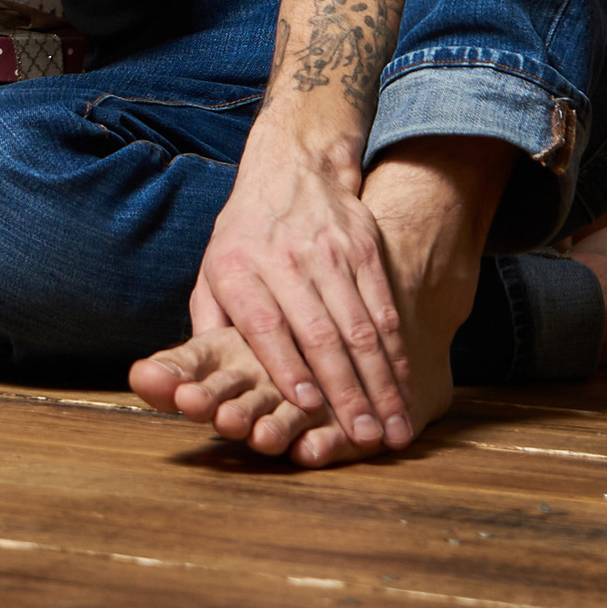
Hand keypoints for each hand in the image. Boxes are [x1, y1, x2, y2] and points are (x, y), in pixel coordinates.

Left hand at [196, 123, 415, 450]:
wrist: (291, 170)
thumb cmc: (243, 239)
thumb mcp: (209, 274)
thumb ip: (207, 328)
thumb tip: (201, 381)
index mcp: (239, 271)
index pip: (267, 326)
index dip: (287, 367)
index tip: (306, 408)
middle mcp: (285, 261)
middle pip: (321, 333)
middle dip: (346, 391)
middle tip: (363, 437)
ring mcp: (330, 254)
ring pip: (360, 326)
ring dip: (380, 381)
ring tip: (393, 427)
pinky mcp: (364, 250)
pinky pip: (384, 307)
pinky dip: (397, 351)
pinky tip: (405, 385)